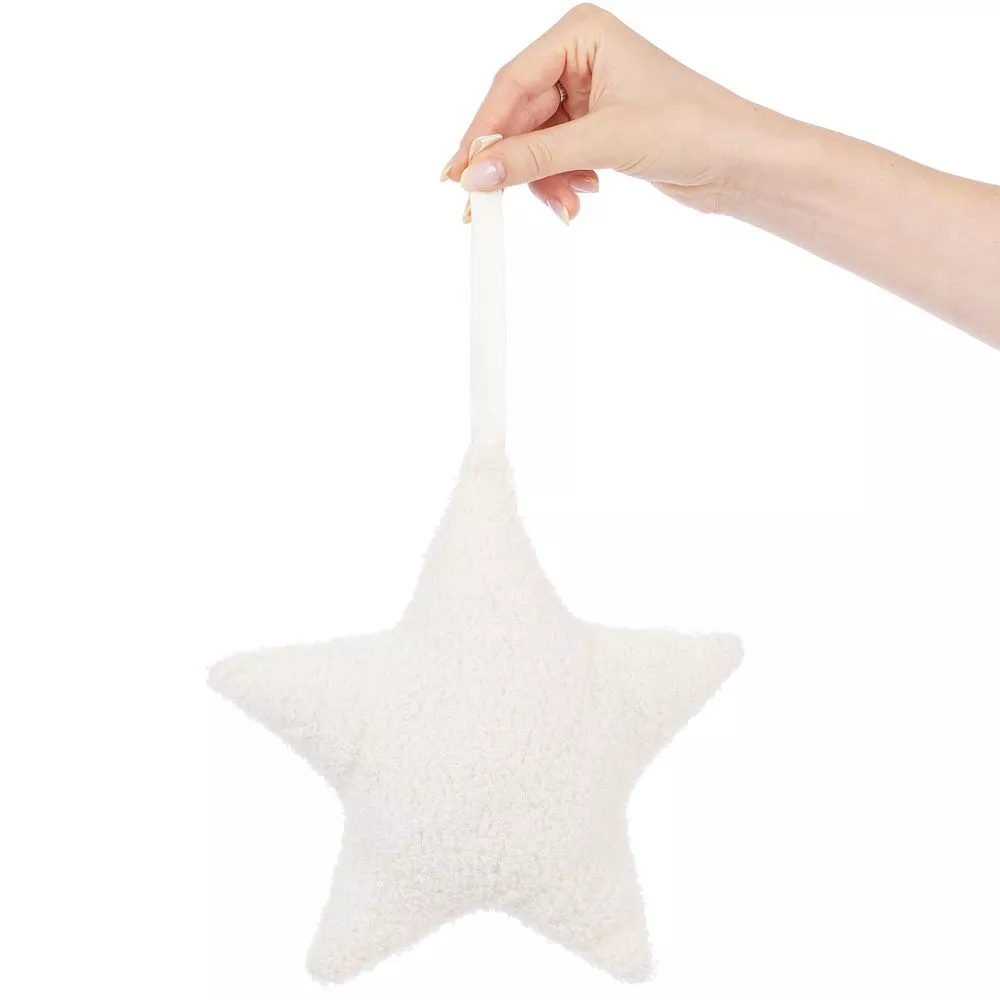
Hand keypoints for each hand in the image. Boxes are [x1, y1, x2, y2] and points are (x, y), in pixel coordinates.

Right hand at [441, 4, 764, 220]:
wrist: (739, 161)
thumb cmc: (692, 127)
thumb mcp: (604, 142)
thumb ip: (536, 158)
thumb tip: (478, 174)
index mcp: (580, 34)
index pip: (511, 84)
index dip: (484, 133)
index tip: (461, 175)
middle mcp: (579, 58)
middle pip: (518, 117)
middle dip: (516, 165)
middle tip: (488, 206)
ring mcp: (585, 94)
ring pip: (534, 144)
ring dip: (543, 181)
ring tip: (567, 205)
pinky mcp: (594, 127)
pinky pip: (553, 158)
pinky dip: (560, 182)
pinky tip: (583, 194)